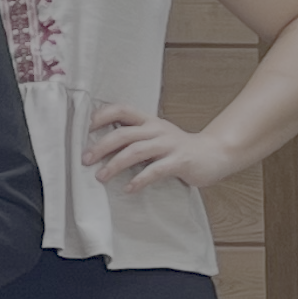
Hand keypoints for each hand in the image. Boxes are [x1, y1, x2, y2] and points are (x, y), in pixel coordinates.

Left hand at [87, 103, 245, 190]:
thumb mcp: (155, 137)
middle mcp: (157, 129)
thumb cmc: (178, 148)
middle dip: (101, 146)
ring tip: (101, 177)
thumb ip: (133, 138)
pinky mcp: (180, 161)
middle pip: (124, 133)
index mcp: (149, 121)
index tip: (83, 129)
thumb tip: (98, 146)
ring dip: (115, 164)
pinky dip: (140, 180)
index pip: (121, 109)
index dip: (101, 116)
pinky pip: (156, 170)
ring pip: (136, 151)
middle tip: (85, 160)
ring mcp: (169, 145)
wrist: (214, 154)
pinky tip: (129, 189)